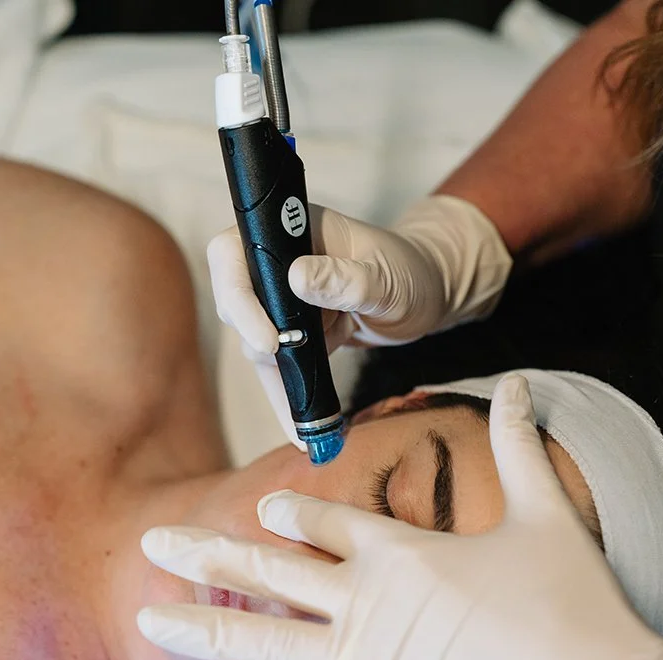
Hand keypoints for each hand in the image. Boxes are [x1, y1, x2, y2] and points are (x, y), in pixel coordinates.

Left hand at [137, 375, 662, 659]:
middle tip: (151, 542)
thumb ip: (519, 444)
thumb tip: (519, 381)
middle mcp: (369, 606)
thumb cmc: (574, 604)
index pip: (329, 522)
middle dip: (205, 556)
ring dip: (202, 630)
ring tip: (150, 617)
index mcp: (404, 553)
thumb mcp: (545, 514)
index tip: (258, 510)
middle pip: (269, 575)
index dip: (290, 515)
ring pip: (262, 643)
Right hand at [207, 196, 511, 448]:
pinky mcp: (293, 332)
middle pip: (235, 298)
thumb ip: (348, 278)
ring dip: (275, 375)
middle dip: (255, 338)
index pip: (234, 251)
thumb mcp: (387, 277)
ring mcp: (282, 298)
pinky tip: (300, 428)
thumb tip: (298, 278)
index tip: (270, 339)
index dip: (238, 294)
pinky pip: (278, 365)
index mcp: (291, 229)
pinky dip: (288, 393)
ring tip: (303, 418)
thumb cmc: (411, 273)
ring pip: (254, 338)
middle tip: (287, 368)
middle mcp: (277, 260)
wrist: (428, 296)